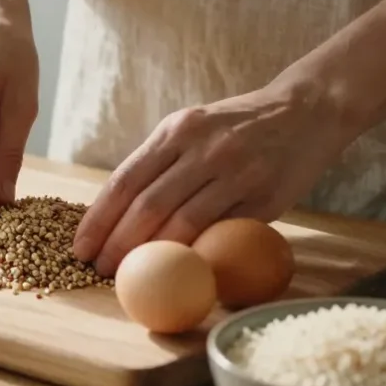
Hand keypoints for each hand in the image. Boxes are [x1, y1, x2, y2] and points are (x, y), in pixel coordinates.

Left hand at [73, 84, 351, 275]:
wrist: (306, 111)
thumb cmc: (236, 126)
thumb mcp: (193, 126)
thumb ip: (160, 161)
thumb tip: (115, 211)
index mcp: (177, 130)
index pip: (125, 180)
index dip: (98, 218)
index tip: (80, 246)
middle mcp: (203, 149)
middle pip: (147, 205)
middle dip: (117, 243)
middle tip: (99, 270)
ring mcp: (236, 174)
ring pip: (182, 223)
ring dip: (152, 254)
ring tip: (131, 274)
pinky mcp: (264, 198)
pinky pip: (221, 233)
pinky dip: (195, 254)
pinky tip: (177, 270)